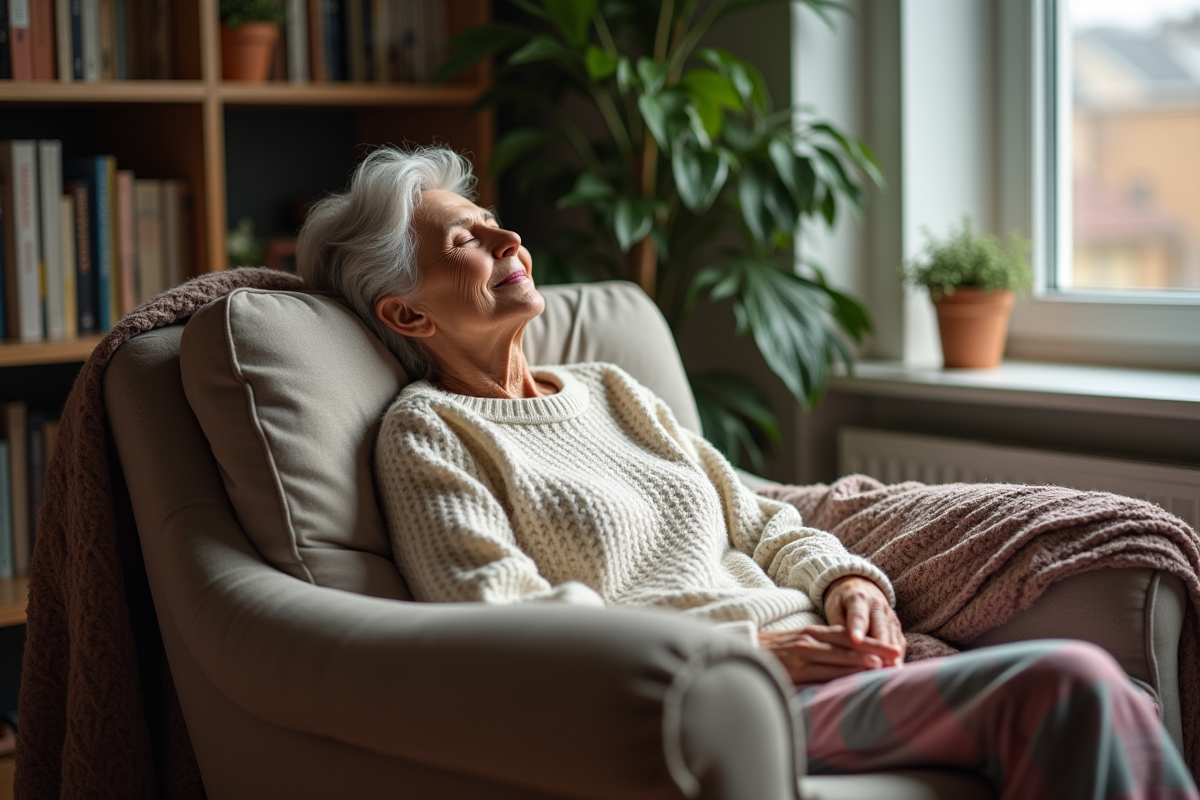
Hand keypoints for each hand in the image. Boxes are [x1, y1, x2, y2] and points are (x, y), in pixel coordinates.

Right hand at [758, 625, 902, 683]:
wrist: (740, 651)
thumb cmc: (770, 652)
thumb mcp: (796, 644)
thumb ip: (817, 648)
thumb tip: (840, 657)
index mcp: (812, 634)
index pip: (847, 635)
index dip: (870, 640)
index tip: (892, 646)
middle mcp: (810, 641)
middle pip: (848, 643)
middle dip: (874, 648)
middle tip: (897, 654)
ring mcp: (802, 655)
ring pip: (838, 656)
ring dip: (861, 661)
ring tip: (882, 664)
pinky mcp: (795, 669)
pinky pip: (822, 671)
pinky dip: (840, 673)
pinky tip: (854, 677)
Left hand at [823, 575, 905, 665]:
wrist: (861, 586)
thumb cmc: (842, 601)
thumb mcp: (834, 606)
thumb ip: (837, 624)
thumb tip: (837, 645)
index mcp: (858, 598)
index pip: (858, 615)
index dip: (857, 628)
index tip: (856, 640)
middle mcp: (878, 607)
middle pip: (881, 628)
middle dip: (881, 647)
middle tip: (879, 665)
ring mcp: (890, 617)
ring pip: (893, 637)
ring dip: (892, 656)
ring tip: (890, 673)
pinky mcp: (897, 627)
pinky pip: (899, 643)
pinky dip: (898, 657)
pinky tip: (895, 671)